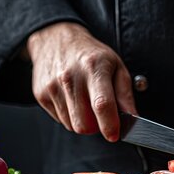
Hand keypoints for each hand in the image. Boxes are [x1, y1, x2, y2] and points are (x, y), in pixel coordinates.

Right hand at [24, 22, 136, 141]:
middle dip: (96, 127)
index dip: (109, 124)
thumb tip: (132, 117)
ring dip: (82, 121)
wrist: (56, 39)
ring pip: (71, 125)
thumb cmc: (90, 54)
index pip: (102, 104)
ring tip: (85, 102)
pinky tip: (72, 100)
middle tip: (101, 116)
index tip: (114, 134)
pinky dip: (70, 116)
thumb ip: (125, 94)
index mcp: (94, 68)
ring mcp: (53, 86)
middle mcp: (71, 77)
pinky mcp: (41, 94)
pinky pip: (60, 120)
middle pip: (84, 124)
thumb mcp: (116, 66)